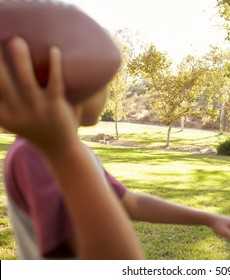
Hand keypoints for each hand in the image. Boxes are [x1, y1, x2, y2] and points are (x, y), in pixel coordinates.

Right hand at [0, 37, 77, 154]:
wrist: (61, 150)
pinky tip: (54, 50)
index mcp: (3, 115)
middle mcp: (17, 112)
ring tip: (16, 40)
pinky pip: (55, 84)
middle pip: (1, 84)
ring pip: (27, 82)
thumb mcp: (14, 119)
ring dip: (20, 60)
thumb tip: (2, 74)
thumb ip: (5, 102)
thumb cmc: (37, 129)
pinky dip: (54, 66)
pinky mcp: (56, 107)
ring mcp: (37, 110)